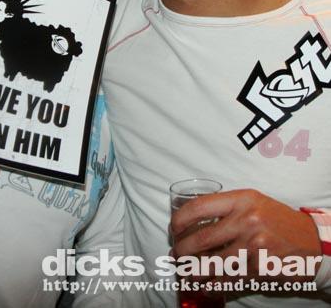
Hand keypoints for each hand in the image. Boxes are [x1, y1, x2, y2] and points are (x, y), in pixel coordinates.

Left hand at [170, 189, 321, 282]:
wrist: (309, 239)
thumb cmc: (275, 217)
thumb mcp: (251, 201)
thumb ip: (224, 206)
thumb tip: (190, 218)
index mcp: (241, 200)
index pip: (199, 207)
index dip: (180, 219)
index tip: (174, 228)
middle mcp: (247, 221)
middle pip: (202, 239)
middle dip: (183, 249)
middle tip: (176, 254)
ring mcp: (255, 246)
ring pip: (213, 263)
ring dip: (194, 270)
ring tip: (185, 270)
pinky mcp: (261, 268)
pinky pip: (229, 279)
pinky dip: (213, 283)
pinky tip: (205, 283)